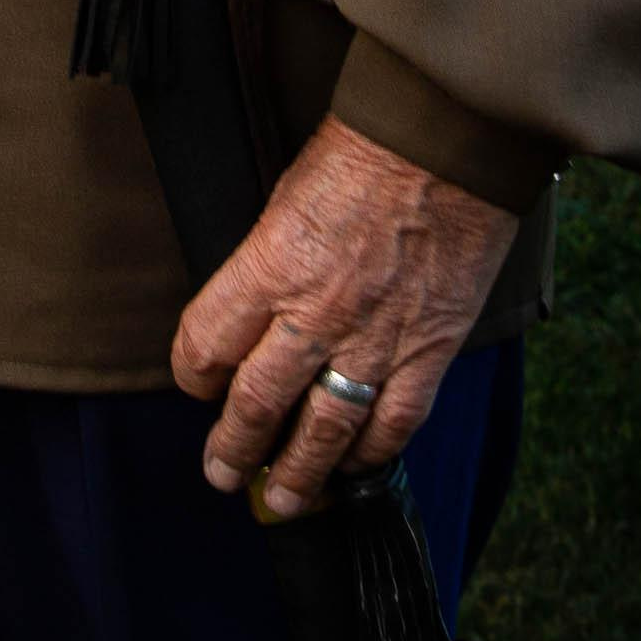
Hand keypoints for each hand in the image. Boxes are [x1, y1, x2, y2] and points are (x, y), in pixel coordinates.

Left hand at [170, 113, 516, 517]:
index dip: (193, 373)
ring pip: (325, 431)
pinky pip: (395, 422)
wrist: (447, 139)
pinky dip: (372, 454)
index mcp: (269, 264)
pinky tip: (355, 468)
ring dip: (299, 474)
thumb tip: (251, 307)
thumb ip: (267, 259)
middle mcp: (315, 313)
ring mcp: (376, 339)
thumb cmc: (362, 151)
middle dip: (234, 446)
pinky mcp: (430, 350)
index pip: (206, 343)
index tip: (196, 383)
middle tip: (220, 474)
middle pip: (258, 402)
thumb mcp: (285, 195)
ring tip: (280, 501)